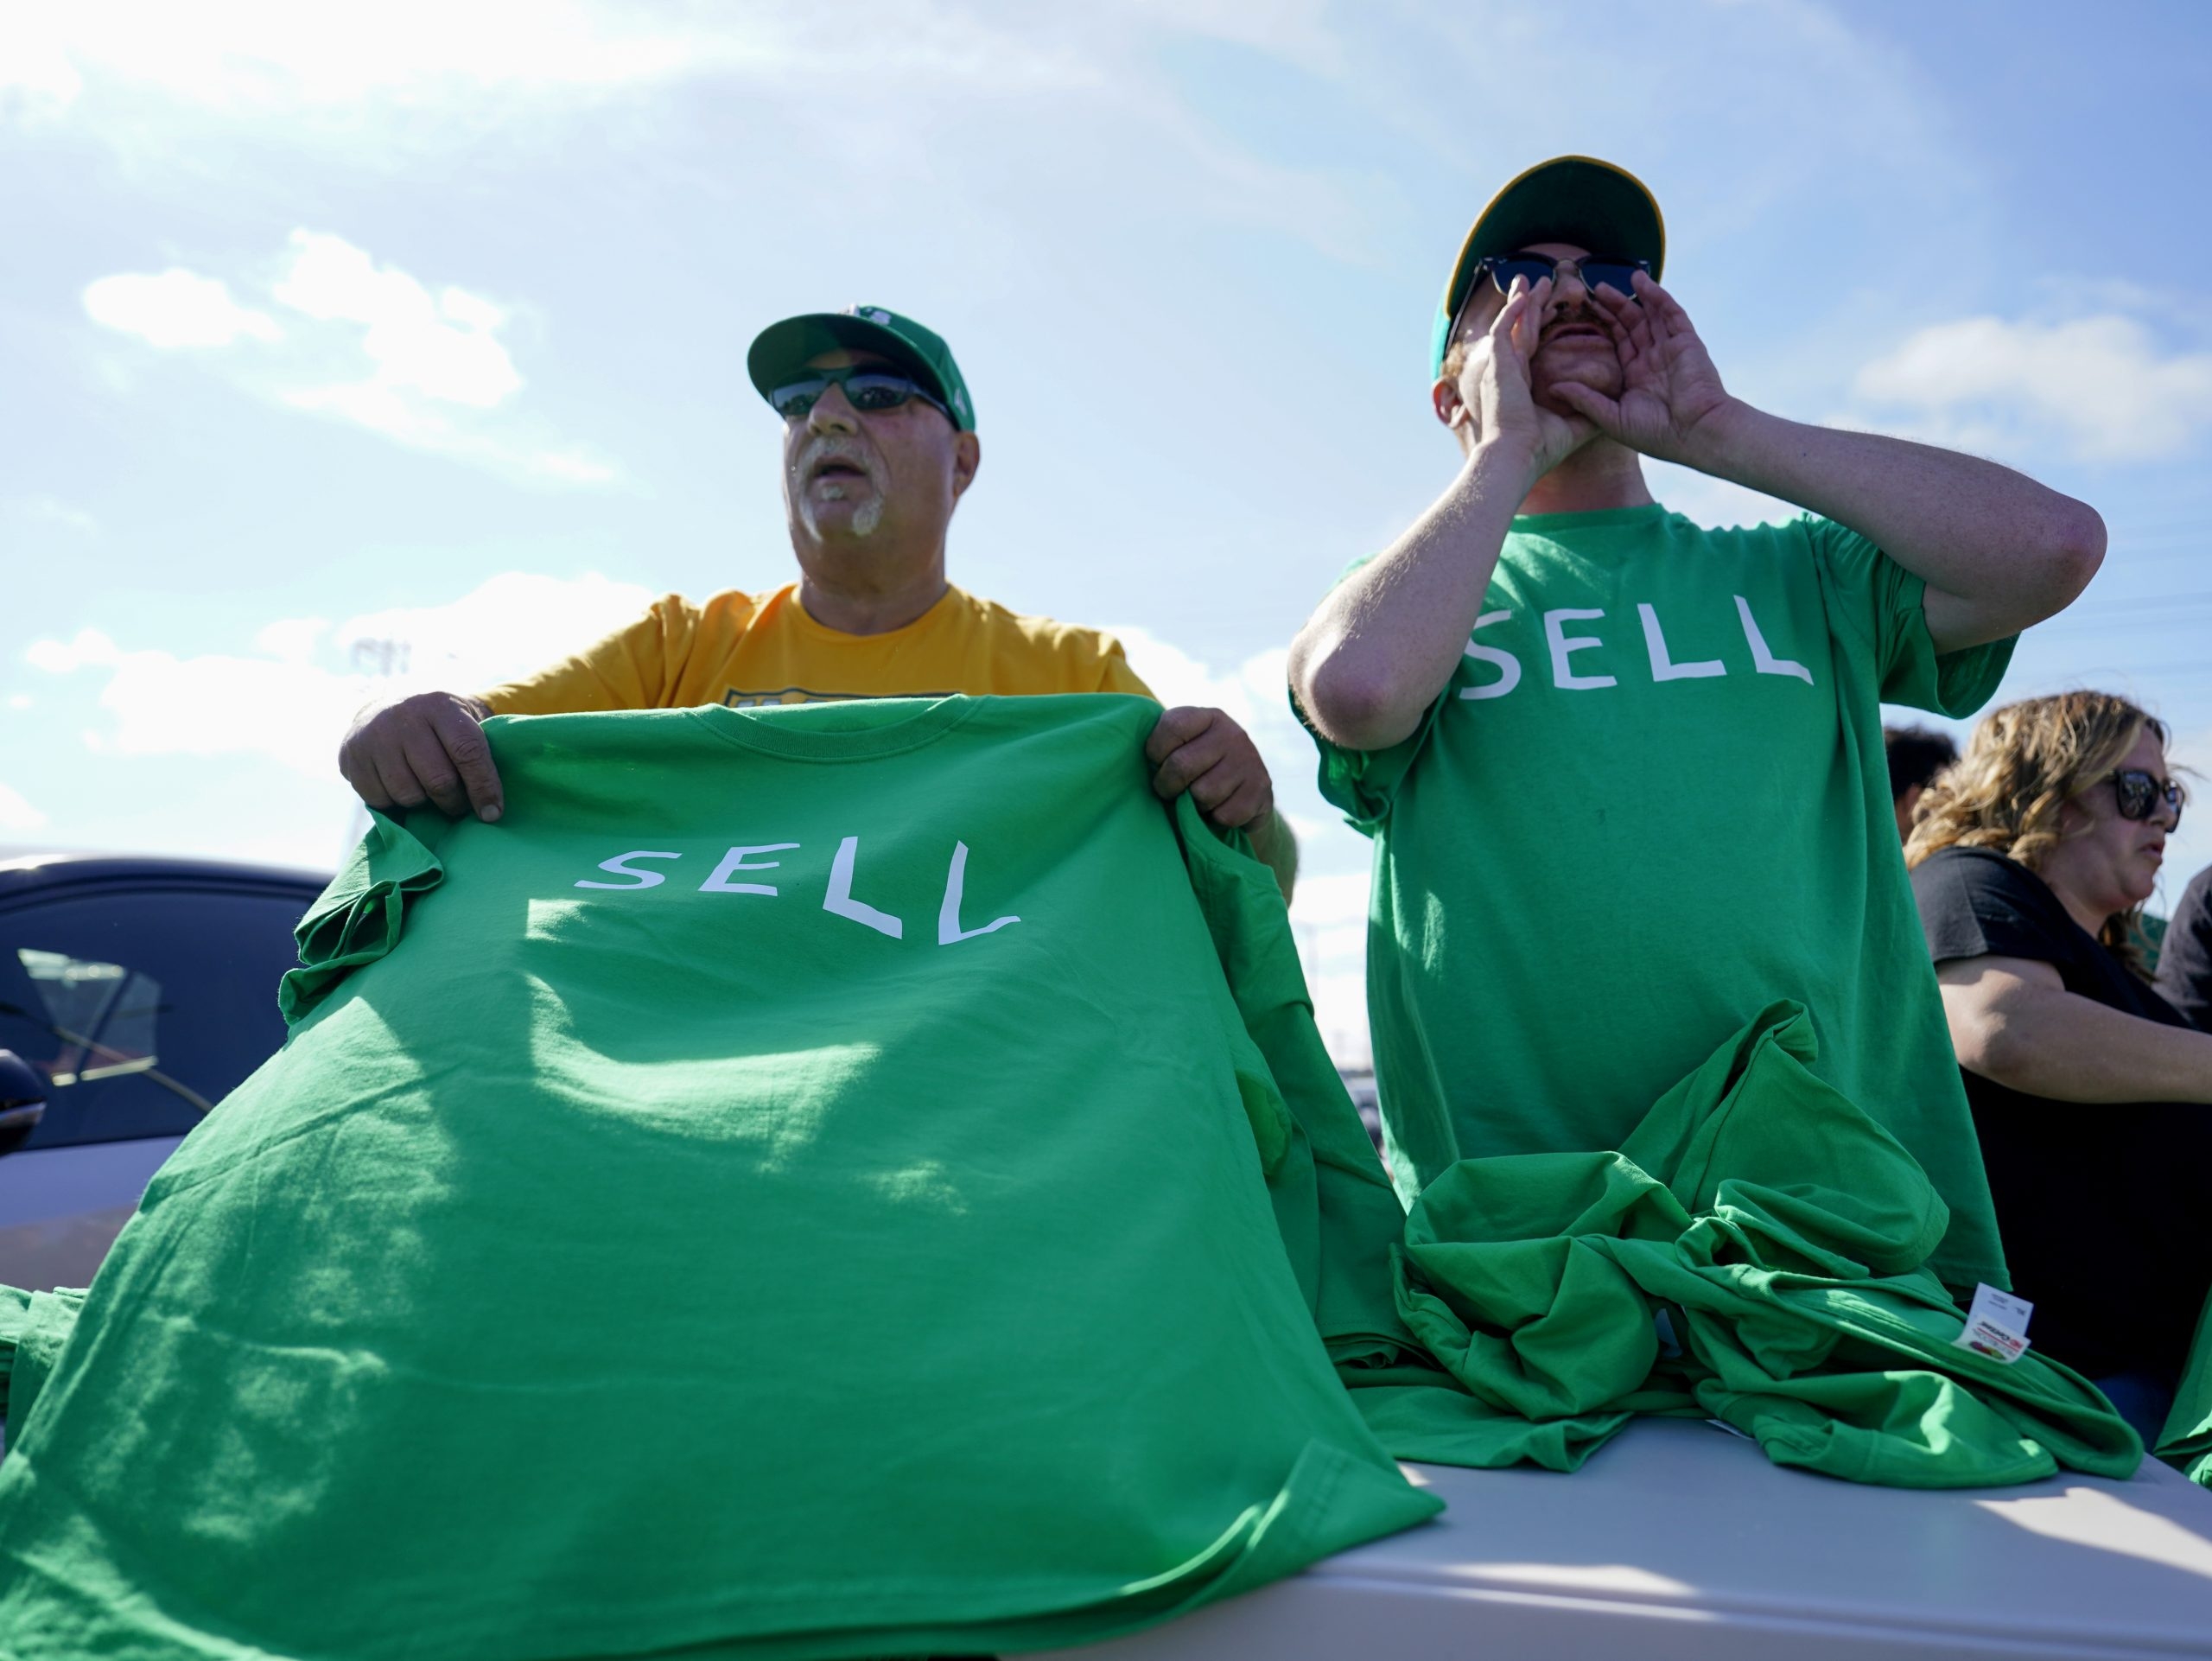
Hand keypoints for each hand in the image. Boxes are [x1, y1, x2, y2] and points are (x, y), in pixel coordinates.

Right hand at [338, 691, 503, 820]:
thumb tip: (494, 805)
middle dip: (455, 802)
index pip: (467, 751)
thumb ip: (482, 750)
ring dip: (424, 803)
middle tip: (459, 805)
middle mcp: (404, 717)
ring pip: (408, 795)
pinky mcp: (350, 756)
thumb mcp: (464, 720)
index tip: (492, 813)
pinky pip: (379, 799)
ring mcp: (373, 736)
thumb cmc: (437, 724)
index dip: (484, 787)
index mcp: (440, 706)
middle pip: (439, 780)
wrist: (385, 706)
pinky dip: (394, 802)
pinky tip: (400, 786)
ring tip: (428, 791)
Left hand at [1144, 707, 1273, 830]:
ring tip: (1199, 799)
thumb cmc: (1201, 770)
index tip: (1156, 763)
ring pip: (1204, 793)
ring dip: (1195, 805)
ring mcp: (1250, 760)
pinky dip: (1217, 818)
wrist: (1249, 796)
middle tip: (1169, 791)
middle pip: (1182, 765)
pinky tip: (1221, 808)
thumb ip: (1164, 744)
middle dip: (1167, 786)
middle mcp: (1232, 733)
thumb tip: (1129, 755)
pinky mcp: (1262, 789)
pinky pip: (1225, 814)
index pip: (1172, 727)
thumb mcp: (1185, 746)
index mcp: (1208, 717)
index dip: (1155, 752)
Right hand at [1450, 274, 1596, 478]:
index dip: (1543, 331)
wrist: (1518, 457)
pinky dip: (1512, 311)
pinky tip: (1522, 295)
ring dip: (1520, 301)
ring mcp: (1501, 368)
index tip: (1554, 316)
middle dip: (1530, 307)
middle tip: (1539, 287)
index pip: (1534, 350)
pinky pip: (1503, 330)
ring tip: (1528, 280)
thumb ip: (1591, 412)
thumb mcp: (1575, 427)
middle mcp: (1510, 374)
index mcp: (1523, 385)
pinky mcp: (1497, 365)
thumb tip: (1614, 407)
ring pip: (1512, 325)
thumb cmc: (1540, 450)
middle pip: (1522, 331)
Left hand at [1551, 273, 1738, 466]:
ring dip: (1633, 296)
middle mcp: (1653, 360)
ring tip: (1611, 281)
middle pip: (1630, 325)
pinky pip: (1671, 313)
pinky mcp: (1687, 341)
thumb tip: (1553, 388)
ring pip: (1649, 314)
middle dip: (1612, 307)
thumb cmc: (1656, 434)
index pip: (1617, 343)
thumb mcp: (1612, 418)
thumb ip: (1584, 400)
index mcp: (1636, 376)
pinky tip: (1641, 282)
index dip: (1602, 326)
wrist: (1696, 434)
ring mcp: (1671, 348)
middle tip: (1592, 291)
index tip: (1582, 312)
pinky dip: (1657, 296)